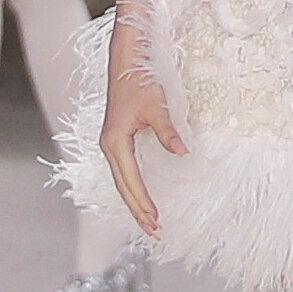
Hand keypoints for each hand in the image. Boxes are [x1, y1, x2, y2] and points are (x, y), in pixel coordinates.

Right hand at [97, 8, 182, 233]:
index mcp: (115, 142)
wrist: (125, 61)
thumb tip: (183, 153)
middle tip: (154, 230)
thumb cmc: (138, 81)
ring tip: (148, 221)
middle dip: (138, 210)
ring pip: (122, 180)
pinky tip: (141, 196)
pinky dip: (133, 186)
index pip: (131, 180)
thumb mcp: (157, 107)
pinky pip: (124, 170)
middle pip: (123, 186)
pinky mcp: (117, 139)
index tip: (156, 220)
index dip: (143, 202)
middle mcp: (109, 146)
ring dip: (135, 201)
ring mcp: (112, 143)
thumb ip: (168, 132)